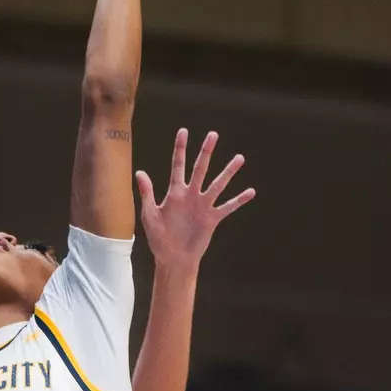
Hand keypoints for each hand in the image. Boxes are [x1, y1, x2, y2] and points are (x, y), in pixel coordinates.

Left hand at [136, 129, 254, 271]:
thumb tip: (140, 172)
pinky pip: (228, 207)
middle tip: (213, 135)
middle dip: (206, 152)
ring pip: (217, 184)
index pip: (178, 165)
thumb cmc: (159, 238)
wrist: (173, 259)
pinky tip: (250, 192)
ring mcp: (203, 206)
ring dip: (228, 172)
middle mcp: (191, 195)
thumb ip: (147, 193)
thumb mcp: (150, 215)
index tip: (184, 131)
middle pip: (200, 168)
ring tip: (239, 158)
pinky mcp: (212, 218)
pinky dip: (239, 200)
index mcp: (175, 192)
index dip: (180, 148)